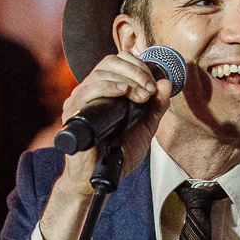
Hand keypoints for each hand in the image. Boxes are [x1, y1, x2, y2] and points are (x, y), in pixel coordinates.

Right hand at [39, 52, 171, 239]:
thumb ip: (156, 107)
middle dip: (136, 72)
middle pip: (110, 61)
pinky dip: (107, 87)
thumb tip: (166, 83)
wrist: (100, 178)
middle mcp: (90, 91)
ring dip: (127, 80)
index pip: (118, 61)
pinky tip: (123, 93)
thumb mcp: (145, 128)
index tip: (153, 85)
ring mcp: (80, 100)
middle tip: (150, 91)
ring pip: (100, 73)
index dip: (139, 66)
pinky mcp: (73, 113)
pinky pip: (87, 90)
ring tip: (141, 97)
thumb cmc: (118, 153)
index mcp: (106, 90)